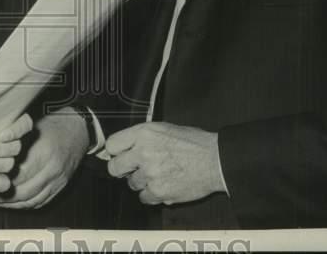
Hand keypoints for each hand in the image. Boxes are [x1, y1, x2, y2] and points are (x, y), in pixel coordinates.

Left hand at [0, 107, 88, 209]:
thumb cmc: (52, 125)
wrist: (77, 130)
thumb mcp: (31, 126)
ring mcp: (58, 181)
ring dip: (9, 203)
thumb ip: (12, 140)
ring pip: (30, 200)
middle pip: (22, 191)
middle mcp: (52, 170)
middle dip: (0, 195)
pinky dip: (22, 205)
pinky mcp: (60, 188)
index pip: (17, 174)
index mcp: (44, 152)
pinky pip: (39, 203)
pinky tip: (10, 202)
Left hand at [106, 122, 224, 205]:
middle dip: (122, 169)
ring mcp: (150, 174)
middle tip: (133, 169)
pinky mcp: (159, 192)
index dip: (115, 152)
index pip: (111, 145)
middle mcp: (143, 153)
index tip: (120, 155)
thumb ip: (142, 137)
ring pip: (132, 184)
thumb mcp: (164, 128)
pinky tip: (164, 185)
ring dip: (142, 182)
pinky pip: (144, 197)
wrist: (215, 160)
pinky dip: (152, 194)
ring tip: (159, 174)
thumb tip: (124, 147)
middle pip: (115, 168)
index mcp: (144, 133)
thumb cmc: (193, 143)